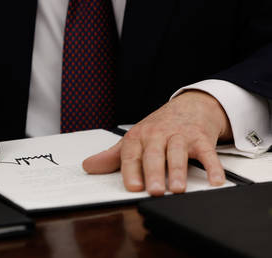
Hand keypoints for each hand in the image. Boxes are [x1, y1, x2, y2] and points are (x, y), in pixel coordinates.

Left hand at [82, 90, 232, 195]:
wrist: (189, 106)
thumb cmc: (158, 127)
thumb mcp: (134, 139)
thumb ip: (111, 156)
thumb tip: (88, 166)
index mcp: (138, 137)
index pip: (131, 154)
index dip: (131, 170)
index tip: (132, 186)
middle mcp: (158, 135)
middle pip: (154, 154)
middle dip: (154, 172)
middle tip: (155, 190)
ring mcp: (180, 136)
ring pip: (178, 152)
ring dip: (178, 170)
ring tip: (178, 189)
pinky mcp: (201, 138)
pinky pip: (207, 153)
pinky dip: (213, 166)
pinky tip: (215, 181)